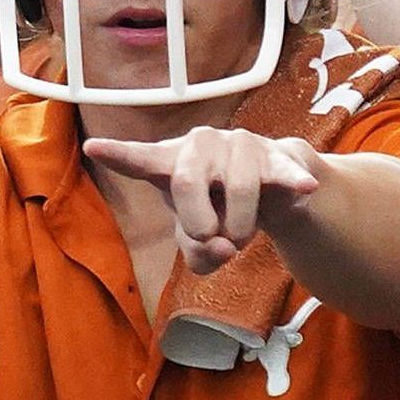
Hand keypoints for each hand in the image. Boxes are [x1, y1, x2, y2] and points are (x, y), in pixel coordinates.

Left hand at [81, 127, 324, 269]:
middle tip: (210, 239)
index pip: (140, 160)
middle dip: (197, 220)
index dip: (118, 155)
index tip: (94, 148)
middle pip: (186, 180)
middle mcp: (199, 144)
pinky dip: (292, 181)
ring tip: (241, 234)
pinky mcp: (276, 154)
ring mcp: (239, 145)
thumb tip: (220, 247)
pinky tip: (305, 187)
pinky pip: (283, 171)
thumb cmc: (221, 212)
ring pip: (237, 190)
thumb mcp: (200, 243)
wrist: (273, 190)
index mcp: (170, 163)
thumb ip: (199, 255)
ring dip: (241, 226)